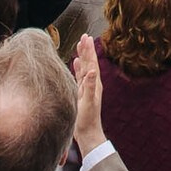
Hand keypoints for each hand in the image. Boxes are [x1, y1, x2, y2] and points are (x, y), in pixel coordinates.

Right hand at [71, 33, 106, 151]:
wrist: (88, 134)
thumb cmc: (87, 120)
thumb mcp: (88, 103)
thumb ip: (89, 87)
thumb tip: (91, 71)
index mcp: (94, 84)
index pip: (92, 63)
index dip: (89, 50)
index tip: (87, 38)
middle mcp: (92, 84)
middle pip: (89, 62)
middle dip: (86, 49)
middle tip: (84, 36)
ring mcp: (86, 88)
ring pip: (84, 68)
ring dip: (82, 56)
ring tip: (80, 45)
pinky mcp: (81, 93)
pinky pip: (79, 76)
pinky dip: (78, 67)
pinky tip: (75, 62)